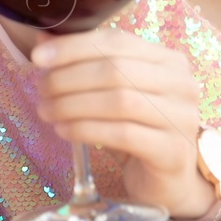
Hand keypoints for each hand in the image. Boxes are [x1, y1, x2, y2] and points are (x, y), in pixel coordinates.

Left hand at [32, 28, 214, 219]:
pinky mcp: (173, 152)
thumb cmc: (138, 129)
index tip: (38, 57)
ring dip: (73, 104)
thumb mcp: (113, 92)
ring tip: (46, 111)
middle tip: (41, 89)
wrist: (167, 180)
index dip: (74, 46)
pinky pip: (122, 134)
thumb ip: (83, 62)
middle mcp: (182, 85)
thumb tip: (42, 40)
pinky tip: (64, 130)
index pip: (117, 41)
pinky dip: (86, 129)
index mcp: (169, 60)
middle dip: (69, 77)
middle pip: (116, 70)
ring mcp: (182, 118)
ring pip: (119, 101)